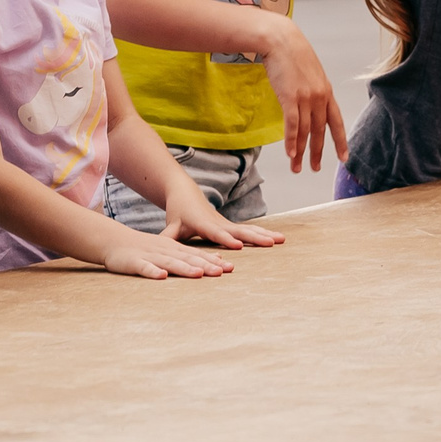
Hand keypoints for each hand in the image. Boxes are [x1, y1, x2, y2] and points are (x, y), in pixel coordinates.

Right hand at [101, 225, 238, 279]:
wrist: (113, 240)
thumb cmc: (143, 248)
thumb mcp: (168, 250)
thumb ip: (188, 256)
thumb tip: (211, 263)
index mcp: (173, 248)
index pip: (196, 255)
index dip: (212, 261)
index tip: (230, 268)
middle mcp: (165, 251)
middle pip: (187, 259)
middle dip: (205, 266)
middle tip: (222, 272)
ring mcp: (150, 256)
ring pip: (170, 263)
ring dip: (184, 268)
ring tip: (199, 274)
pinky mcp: (134, 262)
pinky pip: (144, 268)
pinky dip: (153, 272)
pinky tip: (162, 277)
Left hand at [163, 188, 284, 250]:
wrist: (185, 193)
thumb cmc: (178, 213)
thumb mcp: (171, 226)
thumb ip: (168, 237)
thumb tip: (158, 248)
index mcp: (204, 224)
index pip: (216, 233)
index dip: (226, 239)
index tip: (238, 245)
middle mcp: (219, 223)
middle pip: (239, 230)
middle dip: (255, 237)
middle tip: (271, 243)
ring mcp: (227, 223)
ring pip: (248, 228)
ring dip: (265, 234)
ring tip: (281, 239)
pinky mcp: (231, 225)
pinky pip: (250, 229)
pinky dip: (264, 233)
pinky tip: (278, 238)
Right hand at [261, 19, 346, 171]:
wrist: (281, 40)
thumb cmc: (293, 54)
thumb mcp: (311, 73)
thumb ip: (314, 90)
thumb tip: (310, 105)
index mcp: (326, 92)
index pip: (337, 122)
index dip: (340, 141)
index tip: (344, 158)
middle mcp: (319, 97)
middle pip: (320, 131)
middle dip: (317, 153)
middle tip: (315, 168)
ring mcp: (306, 98)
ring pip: (306, 132)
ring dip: (301, 152)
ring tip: (297, 167)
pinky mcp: (290, 97)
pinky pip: (293, 125)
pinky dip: (292, 141)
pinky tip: (291, 154)